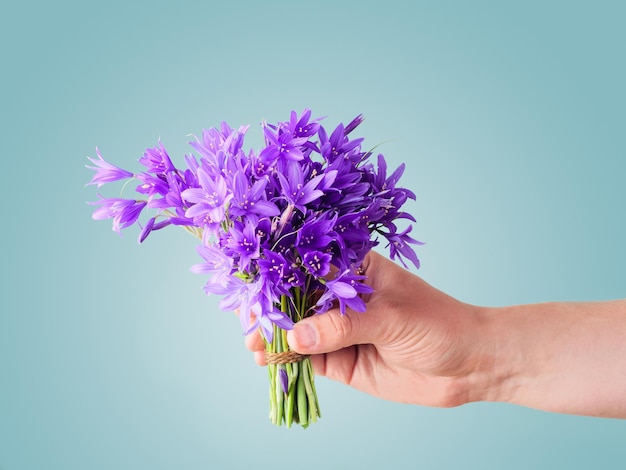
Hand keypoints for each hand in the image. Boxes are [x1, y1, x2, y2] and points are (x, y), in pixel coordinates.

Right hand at [245, 250, 487, 407]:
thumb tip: (297, 337)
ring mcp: (338, 329)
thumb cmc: (438, 324)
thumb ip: (343, 326)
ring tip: (255, 345)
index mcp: (355, 270)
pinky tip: (270, 361)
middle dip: (272, 311)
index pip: (309, 267)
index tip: (257, 290)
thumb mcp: (392, 317)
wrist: (468, 365)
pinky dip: (287, 360)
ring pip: (297, 330)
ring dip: (274, 337)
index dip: (280, 277)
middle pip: (296, 300)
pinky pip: (307, 358)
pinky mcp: (340, 358)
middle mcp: (341, 297)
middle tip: (251, 326)